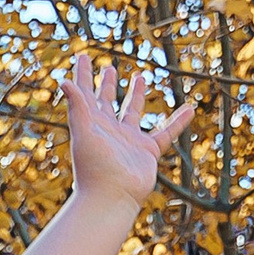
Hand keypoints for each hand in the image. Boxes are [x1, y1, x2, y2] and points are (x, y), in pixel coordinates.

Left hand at [62, 55, 193, 211]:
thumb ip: (77, 106)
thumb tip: (63, 81)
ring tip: (140, 77)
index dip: (83, 75)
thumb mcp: (84, 132)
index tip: (82, 56)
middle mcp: (108, 130)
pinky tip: (190, 108)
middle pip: (106, 101)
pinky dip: (178, 121)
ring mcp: (128, 141)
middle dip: (106, 84)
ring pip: (133, 112)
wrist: (111, 198)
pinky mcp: (147, 152)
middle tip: (109, 68)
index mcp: (91, 124)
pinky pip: (166, 132)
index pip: (85, 94)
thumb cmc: (94, 167)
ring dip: (136, 95)